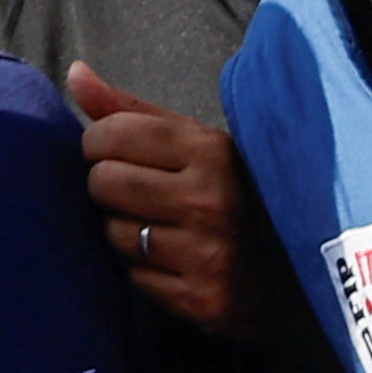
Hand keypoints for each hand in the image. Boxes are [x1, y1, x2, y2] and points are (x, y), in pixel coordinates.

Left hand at [71, 69, 247, 336]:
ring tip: (158, 227)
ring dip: (126, 231)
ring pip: (116, 234)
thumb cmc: (232, 192)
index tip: (110, 152)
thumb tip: (75, 73)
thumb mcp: (194, 141)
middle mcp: (210, 200)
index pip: (113, 134)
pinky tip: (175, 261)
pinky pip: (138, 278)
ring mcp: (209, 254)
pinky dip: (147, 270)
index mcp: (211, 150)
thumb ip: (131, 110)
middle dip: (107, 187)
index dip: (96, 143)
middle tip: (133, 193)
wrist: (295, 268)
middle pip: (105, 182)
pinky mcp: (204, 300)